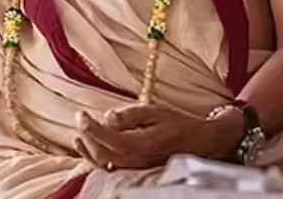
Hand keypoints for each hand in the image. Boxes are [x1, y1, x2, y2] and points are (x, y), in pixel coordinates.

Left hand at [74, 103, 243, 170]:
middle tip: (82, 118)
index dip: (91, 128)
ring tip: (80, 132)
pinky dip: (94, 158)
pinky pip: (110, 169)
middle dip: (87, 136)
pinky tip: (86, 146)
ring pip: (104, 164)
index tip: (82, 114)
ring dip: (88, 149)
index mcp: (143, 144)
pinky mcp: (136, 171)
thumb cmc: (179, 124)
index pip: (108, 140)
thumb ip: (131, 114)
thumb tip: (107, 117)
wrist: (202, 143)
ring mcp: (137, 169)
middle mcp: (138, 161)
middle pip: (102, 153)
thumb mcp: (157, 111)